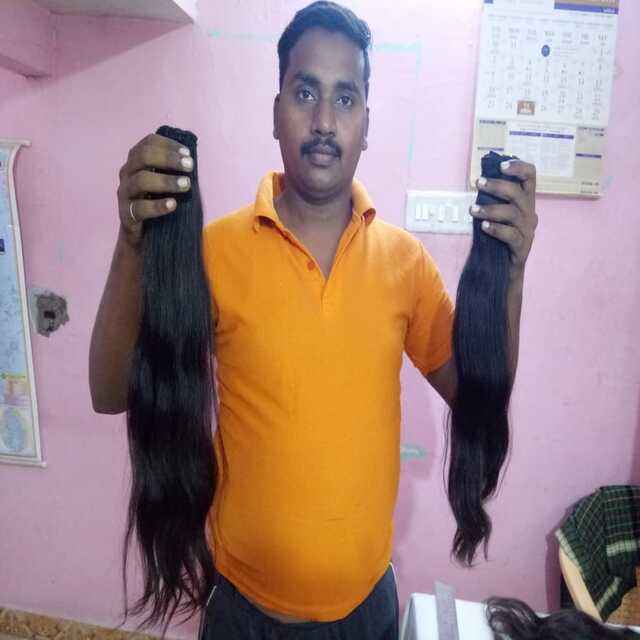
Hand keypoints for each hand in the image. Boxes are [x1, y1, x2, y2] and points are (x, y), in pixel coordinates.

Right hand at [117, 133, 193, 247]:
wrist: (141, 237)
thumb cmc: (158, 204)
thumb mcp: (165, 184)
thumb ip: (174, 171)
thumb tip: (193, 160)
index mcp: (136, 162)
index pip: (148, 143)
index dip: (168, 145)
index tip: (187, 153)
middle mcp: (127, 173)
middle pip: (142, 157)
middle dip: (168, 159)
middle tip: (190, 166)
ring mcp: (124, 194)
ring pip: (140, 180)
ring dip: (166, 181)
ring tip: (186, 185)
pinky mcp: (126, 215)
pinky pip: (140, 208)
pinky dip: (157, 205)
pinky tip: (173, 205)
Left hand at [469, 160, 537, 277]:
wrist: (504, 271)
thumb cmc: (497, 238)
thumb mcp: (495, 215)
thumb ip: (491, 199)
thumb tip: (480, 180)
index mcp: (525, 201)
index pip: (530, 177)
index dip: (518, 167)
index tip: (500, 165)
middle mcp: (530, 214)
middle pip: (519, 193)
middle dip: (497, 186)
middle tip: (478, 183)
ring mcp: (528, 231)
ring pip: (513, 214)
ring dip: (490, 209)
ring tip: (472, 210)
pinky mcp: (522, 248)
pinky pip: (511, 236)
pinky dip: (496, 229)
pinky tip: (483, 227)